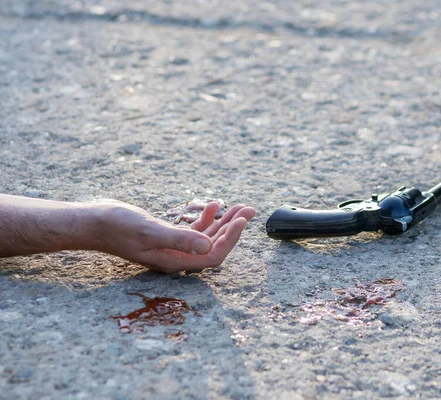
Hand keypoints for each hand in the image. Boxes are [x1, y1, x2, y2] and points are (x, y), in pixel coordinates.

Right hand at [92, 200, 254, 272]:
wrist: (94, 222)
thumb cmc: (116, 227)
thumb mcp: (149, 231)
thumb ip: (179, 239)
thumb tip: (207, 246)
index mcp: (174, 260)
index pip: (213, 255)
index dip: (231, 239)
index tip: (242, 221)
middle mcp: (177, 256)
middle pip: (214, 245)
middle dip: (234, 228)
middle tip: (249, 210)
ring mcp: (173, 246)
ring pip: (207, 236)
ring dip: (224, 221)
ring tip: (239, 206)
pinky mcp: (167, 236)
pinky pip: (194, 230)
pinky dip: (206, 217)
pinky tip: (214, 204)